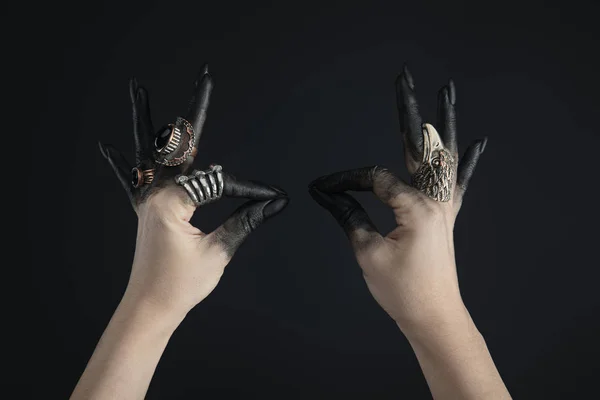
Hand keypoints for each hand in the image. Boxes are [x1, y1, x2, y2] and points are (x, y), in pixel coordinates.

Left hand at [99, 65, 288, 316]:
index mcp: (171, 201)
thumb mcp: (218, 251)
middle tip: (205, 77)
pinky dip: (122, 163)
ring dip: (145, 120)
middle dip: (195, 110)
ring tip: (137, 88)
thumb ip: (245, 220)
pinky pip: (130, 181)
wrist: (150, 308)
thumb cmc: (181, 284)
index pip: (219, 182)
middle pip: (178, 143)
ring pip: (147, 151)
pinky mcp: (144, 211)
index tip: (272, 198)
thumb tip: (274, 201)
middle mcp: (155, 193)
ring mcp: (146, 200)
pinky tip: (107, 146)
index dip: (249, 188)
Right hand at [308, 64, 485, 335]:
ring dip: (442, 123)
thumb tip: (326, 194)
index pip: (374, 179)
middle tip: (405, 78)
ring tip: (448, 93)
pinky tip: (478, 142)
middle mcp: (435, 199)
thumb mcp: (368, 253)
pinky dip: (467, 161)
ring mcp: (444, 207)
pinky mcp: (445, 217)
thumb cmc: (403, 290)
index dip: (345, 181)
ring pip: (443, 154)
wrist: (433, 316)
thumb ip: (349, 217)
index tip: (323, 189)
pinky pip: (458, 182)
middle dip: (409, 111)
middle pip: (420, 145)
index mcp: (417, 206)